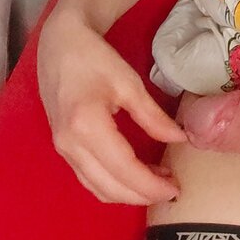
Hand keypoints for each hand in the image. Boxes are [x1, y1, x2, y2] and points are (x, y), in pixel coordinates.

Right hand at [37, 6, 187, 204]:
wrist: (60, 44)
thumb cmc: (94, 58)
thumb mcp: (128, 83)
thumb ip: (153, 116)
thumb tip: (180, 139)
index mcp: (87, 126)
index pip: (123, 169)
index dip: (150, 185)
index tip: (175, 188)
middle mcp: (70, 145)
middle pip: (109, 188)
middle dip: (142, 195)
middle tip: (171, 189)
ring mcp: (62, 150)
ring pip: (97, 189)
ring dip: (127, 194)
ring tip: (157, 182)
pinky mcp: (62, 149)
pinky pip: (88, 179)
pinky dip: (112, 185)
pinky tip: (134, 175)